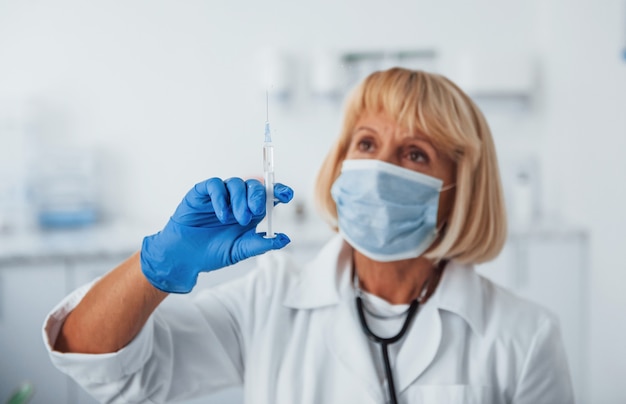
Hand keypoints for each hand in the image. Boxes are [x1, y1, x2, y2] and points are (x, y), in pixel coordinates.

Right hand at [140, 178, 292, 292]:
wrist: (184, 257)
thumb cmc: (212, 253)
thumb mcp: (240, 251)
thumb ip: (261, 244)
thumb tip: (285, 239)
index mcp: (251, 212)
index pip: (269, 196)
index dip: (279, 191)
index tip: (287, 195)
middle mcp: (237, 201)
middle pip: (254, 186)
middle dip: (258, 197)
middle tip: (253, 212)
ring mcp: (220, 196)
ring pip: (236, 183)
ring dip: (240, 199)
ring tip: (236, 219)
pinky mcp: (202, 193)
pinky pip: (214, 185)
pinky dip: (220, 198)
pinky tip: (222, 215)